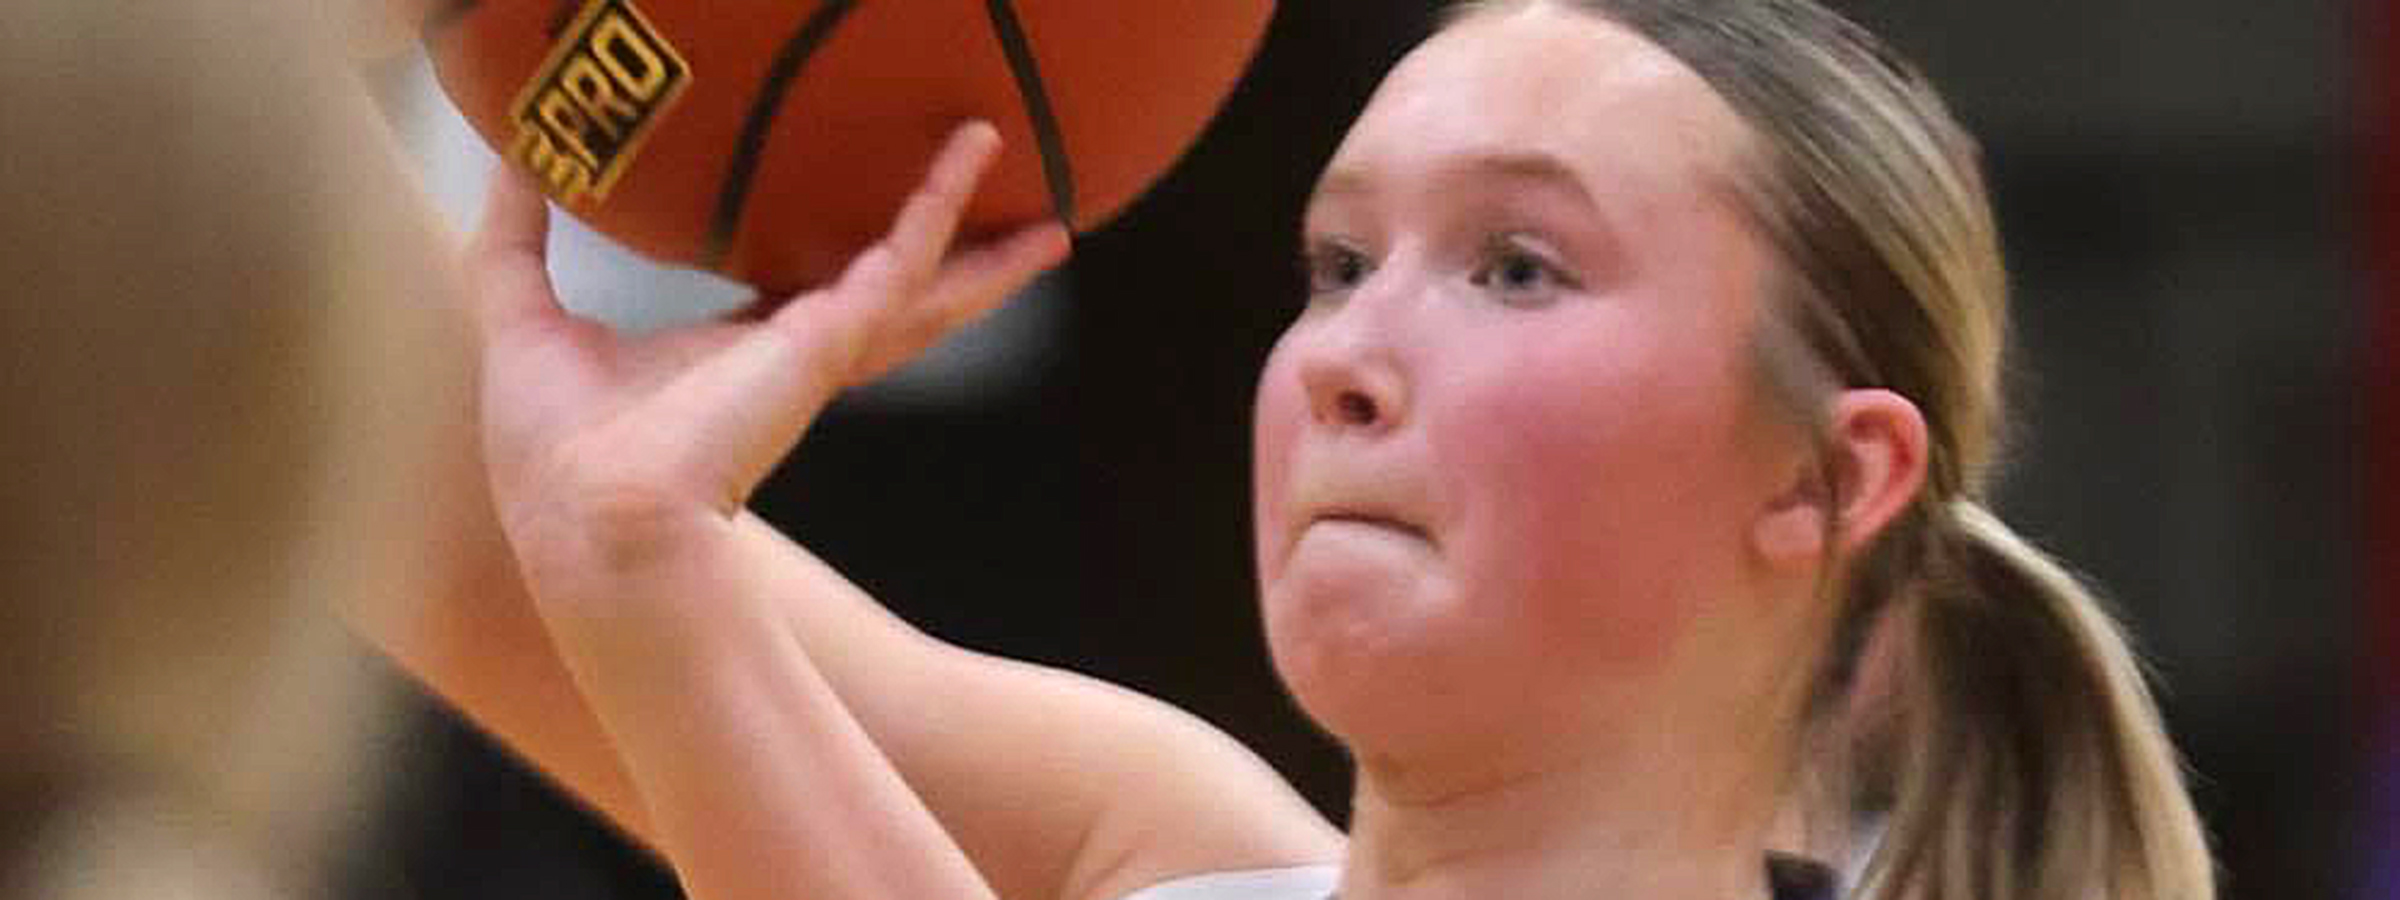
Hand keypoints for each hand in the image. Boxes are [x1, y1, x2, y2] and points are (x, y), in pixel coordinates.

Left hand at [466, 122, 1069, 600]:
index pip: (811, 297)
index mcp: (739, 357)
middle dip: (958, 272)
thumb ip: (518, 238)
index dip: (849, 263)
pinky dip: (938, 203)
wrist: (590, 515)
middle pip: (899, 300)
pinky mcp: (828, 340)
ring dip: (981, 241)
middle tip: (1015, 235)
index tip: (875, 228)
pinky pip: (901, 255)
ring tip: (1050, 212)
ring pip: (924, 281)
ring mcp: (821, 350)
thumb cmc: (555, 451)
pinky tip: (971, 153)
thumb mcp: (523, 315)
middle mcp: (795, 356)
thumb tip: (509, 160)